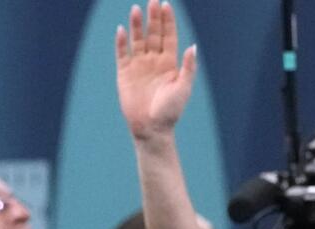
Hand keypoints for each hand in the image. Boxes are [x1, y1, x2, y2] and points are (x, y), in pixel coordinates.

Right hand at [116, 0, 197, 141]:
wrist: (151, 128)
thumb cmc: (170, 111)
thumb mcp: (183, 88)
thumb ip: (188, 67)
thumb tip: (192, 46)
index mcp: (169, 63)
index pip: (168, 36)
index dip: (168, 21)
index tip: (166, 5)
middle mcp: (154, 61)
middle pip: (153, 34)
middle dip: (153, 17)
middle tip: (153, 0)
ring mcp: (138, 66)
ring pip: (138, 40)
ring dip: (137, 25)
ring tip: (136, 9)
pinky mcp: (124, 74)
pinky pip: (122, 54)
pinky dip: (121, 42)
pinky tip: (121, 30)